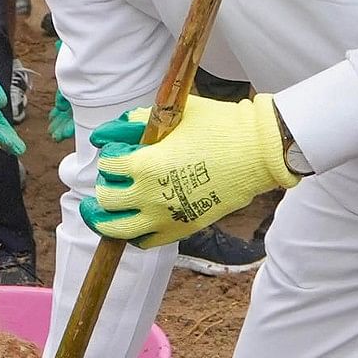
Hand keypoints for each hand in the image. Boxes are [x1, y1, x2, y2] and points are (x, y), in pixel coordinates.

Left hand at [81, 94, 298, 243]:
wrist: (257, 152)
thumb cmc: (219, 127)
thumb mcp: (174, 116)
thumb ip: (137, 123)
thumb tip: (108, 132)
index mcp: (145, 165)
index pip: (108, 166)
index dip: (109, 155)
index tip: (116, 151)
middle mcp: (150, 196)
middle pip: (106, 199)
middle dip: (104, 186)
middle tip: (110, 179)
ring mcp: (165, 217)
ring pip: (117, 229)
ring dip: (103, 220)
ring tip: (100, 213)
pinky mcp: (181, 228)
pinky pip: (145, 241)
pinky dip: (133, 234)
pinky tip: (132, 223)